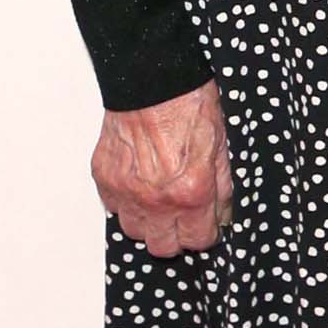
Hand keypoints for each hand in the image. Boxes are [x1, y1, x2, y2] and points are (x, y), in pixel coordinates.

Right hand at [93, 82, 232, 255]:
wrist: (153, 80)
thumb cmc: (190, 106)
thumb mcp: (222, 147)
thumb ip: (222, 188)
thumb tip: (221, 215)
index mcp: (191, 191)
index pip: (198, 240)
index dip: (205, 233)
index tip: (205, 224)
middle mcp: (155, 198)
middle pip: (162, 247)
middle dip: (175, 235)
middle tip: (182, 217)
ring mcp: (126, 190)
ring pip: (135, 231)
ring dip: (148, 221)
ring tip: (159, 199)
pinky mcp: (104, 177)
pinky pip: (114, 208)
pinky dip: (126, 202)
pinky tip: (140, 184)